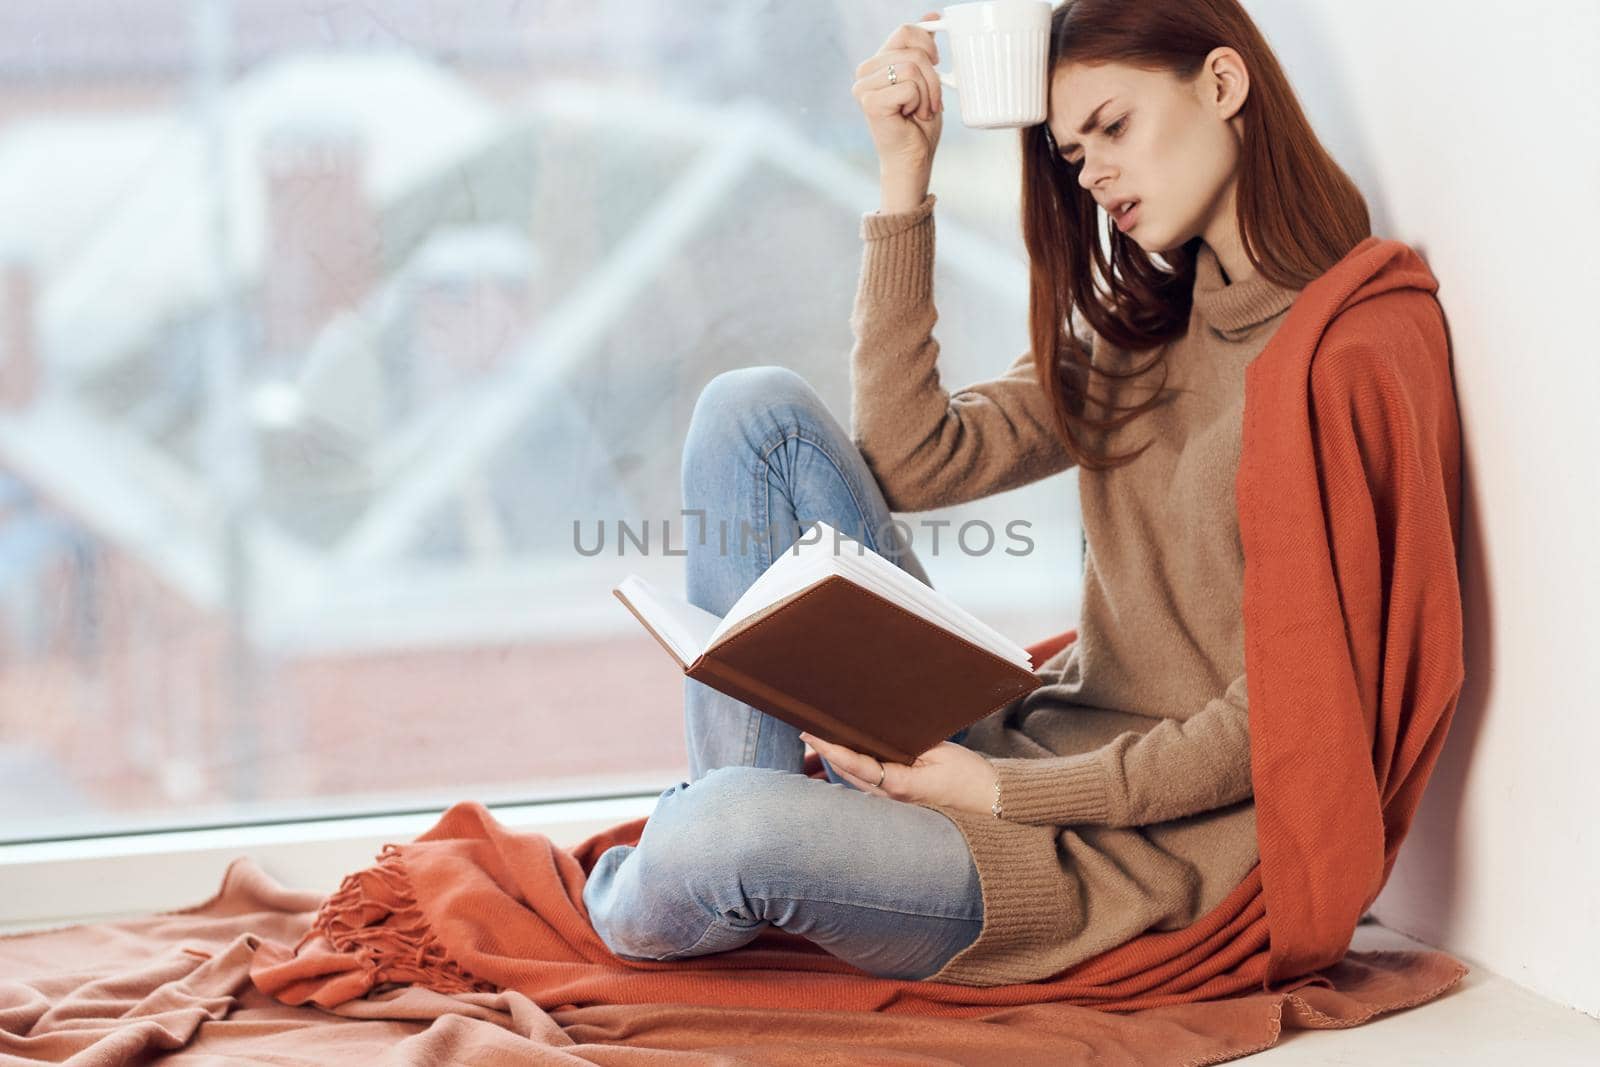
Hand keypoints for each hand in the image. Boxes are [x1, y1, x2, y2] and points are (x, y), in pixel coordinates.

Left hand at [799, 731, 995, 816]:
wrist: (990, 803)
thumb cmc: (968, 775)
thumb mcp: (940, 750)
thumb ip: (907, 742)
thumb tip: (880, 729)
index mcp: (900, 785)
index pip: (857, 764)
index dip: (831, 749)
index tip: (811, 735)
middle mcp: (891, 798)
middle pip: (850, 773)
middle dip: (827, 752)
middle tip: (807, 730)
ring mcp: (894, 804)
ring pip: (856, 781)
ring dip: (838, 761)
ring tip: (819, 739)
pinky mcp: (900, 803)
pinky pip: (869, 785)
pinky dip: (854, 768)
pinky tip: (847, 755)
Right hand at [851, 11, 944, 176]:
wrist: (912, 159)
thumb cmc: (919, 126)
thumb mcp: (926, 79)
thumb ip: (923, 49)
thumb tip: (932, 16)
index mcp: (878, 62)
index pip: (905, 31)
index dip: (928, 43)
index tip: (936, 63)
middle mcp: (865, 71)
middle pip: (912, 50)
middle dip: (932, 78)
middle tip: (930, 102)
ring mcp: (864, 86)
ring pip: (912, 67)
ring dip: (928, 92)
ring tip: (921, 111)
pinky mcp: (870, 102)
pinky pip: (909, 86)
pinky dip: (919, 103)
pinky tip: (910, 117)